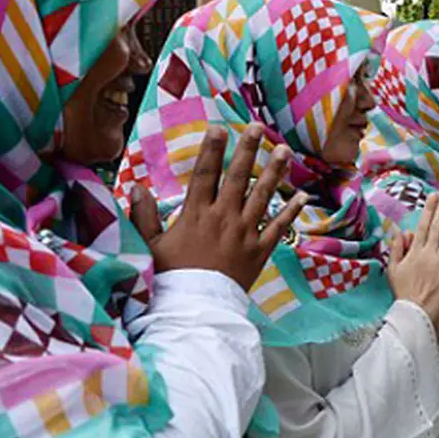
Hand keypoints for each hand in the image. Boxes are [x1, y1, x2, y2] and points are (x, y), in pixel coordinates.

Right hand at [130, 125, 307, 290]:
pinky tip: (302, 195)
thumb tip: (136, 187)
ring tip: (284, 151)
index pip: (205, 174)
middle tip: (257, 127)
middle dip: (248, 149)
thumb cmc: (168, 279)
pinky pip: (279, 228)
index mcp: (196, 214)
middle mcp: (223, 218)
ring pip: (262, 196)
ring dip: (274, 172)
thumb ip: (144, 216)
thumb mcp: (148, 247)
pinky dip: (291, 211)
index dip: (211, 149)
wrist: (194, 310)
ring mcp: (245, 233)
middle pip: (237, 177)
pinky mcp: (259, 252)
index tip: (219, 128)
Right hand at [386, 191, 438, 339]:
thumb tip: (402, 231)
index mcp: (413, 252)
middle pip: (438, 226)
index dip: (429, 209)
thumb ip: (397, 249)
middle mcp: (428, 254)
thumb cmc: (405, 295)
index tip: (434, 196)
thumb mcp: (393, 271)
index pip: (423, 225)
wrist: (417, 316)